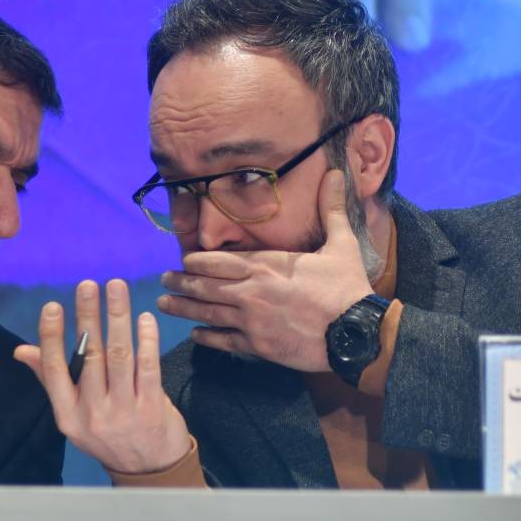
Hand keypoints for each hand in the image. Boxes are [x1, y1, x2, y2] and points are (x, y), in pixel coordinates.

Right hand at [14, 279, 190, 473]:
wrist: (148, 471)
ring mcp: (124, 411)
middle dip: (88, 315)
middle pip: (89, 355)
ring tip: (116, 287)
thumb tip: (21, 350)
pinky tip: (143, 317)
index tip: (52, 305)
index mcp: (68, 414)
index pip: (54, 369)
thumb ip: (51, 379)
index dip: (52, 336)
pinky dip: (146, 338)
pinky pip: (148, 366)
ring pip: (119, 355)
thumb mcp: (73, 414)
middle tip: (88, 285)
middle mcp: (93, 413)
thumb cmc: (107, 434)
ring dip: (118, 316)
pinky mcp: (152, 408)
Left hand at [157, 168, 374, 370]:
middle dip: (181, 282)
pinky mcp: (259, 346)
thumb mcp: (341, 243)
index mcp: (266, 264)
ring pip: (208, 312)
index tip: (184, 260)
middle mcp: (251, 290)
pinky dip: (206, 336)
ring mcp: (252, 320)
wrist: (358, 333)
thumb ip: (331, 209)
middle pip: (206, 285)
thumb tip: (336, 174)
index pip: (220, 260)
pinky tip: (194, 334)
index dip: (198, 261)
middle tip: (163, 281)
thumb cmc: (347, 287)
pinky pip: (225, 340)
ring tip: (164, 305)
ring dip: (184, 308)